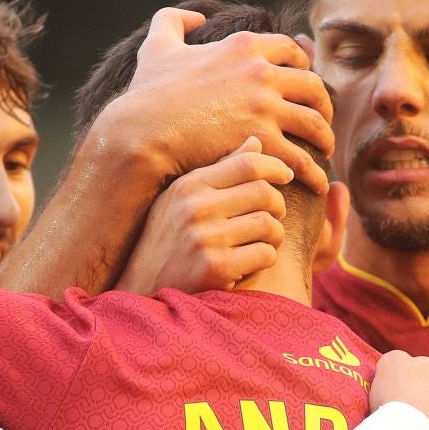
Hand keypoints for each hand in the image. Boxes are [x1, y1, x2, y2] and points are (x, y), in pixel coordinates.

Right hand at [96, 8, 335, 197]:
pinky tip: (313, 182)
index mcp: (243, 46)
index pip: (292, 51)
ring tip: (324, 153)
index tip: (307, 86)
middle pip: (313, 86)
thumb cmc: (147, 95)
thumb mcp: (157, 48)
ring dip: (324, 139)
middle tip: (324, 122)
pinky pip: (301, 157)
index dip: (304, 67)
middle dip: (324, 105)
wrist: (142, 133)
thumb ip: (171, 22)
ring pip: (314, 123)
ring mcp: (264, 106)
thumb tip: (196, 17)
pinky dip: (313, 171)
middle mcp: (260, 71)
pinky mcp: (262, 140)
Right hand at [116, 139, 289, 293]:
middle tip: (272, 218)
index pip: (247, 163)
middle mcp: (196, 208)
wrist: (142, 288)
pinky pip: (265, 255)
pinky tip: (249, 264)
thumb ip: (221, 170)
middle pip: (265, 193)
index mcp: (190, 186)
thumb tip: (257, 142)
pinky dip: (265, 259)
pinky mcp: (216, 268)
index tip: (286, 176)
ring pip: (269, 225)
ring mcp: (205, 239)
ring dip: (273, 236)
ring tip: (259, 242)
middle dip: (277, 206)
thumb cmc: (168, 239)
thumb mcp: (183, 199)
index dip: (275, 167)